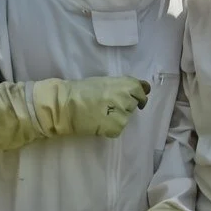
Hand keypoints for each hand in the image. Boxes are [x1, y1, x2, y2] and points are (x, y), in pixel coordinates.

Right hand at [33, 75, 150, 138]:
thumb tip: (145, 88)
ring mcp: (122, 114)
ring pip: (126, 117)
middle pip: (133, 105)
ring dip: (116, 117)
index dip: (139, 95)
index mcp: (125, 84)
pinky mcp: (116, 128)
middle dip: (124, 106)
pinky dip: (110, 128)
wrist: (65, 105)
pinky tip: (98, 122)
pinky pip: (118, 129)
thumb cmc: (81, 90)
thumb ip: (124, 85)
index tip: (135, 99)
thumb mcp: (106, 82)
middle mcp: (127, 98)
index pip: (141, 91)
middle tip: (107, 106)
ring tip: (99, 113)